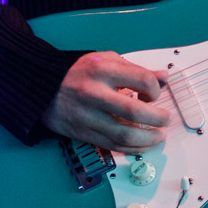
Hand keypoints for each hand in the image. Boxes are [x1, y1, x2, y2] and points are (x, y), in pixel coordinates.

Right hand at [45, 51, 172, 150]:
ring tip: (159, 135)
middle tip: (165, 119)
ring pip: (125, 136)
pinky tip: (142, 144)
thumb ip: (135, 69)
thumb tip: (163, 78)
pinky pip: (113, 146)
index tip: (154, 94)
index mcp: (102, 70)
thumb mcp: (105, 60)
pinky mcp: (84, 134)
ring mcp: (88, 116)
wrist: (42, 88)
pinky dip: (132, 148)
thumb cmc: (78, 72)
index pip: (142, 80)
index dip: (155, 90)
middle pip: (135, 112)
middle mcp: (94, 94)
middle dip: (158, 119)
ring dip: (149, 139)